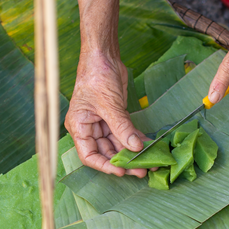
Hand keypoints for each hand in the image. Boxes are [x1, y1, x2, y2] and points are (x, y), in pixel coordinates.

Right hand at [65, 52, 147, 177]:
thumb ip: (122, 127)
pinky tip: (149, 145)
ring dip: (132, 152)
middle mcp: (88, 128)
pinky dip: (136, 139)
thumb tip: (136, 147)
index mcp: (79, 126)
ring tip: (150, 161)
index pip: (89, 155)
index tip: (121, 171)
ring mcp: (102, 123)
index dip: (104, 166)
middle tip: (142, 170)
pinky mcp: (114, 116)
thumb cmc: (96, 76)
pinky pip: (125, 133)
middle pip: (105, 152)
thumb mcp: (109, 104)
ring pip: (117, 144)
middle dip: (123, 161)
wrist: (104, 56)